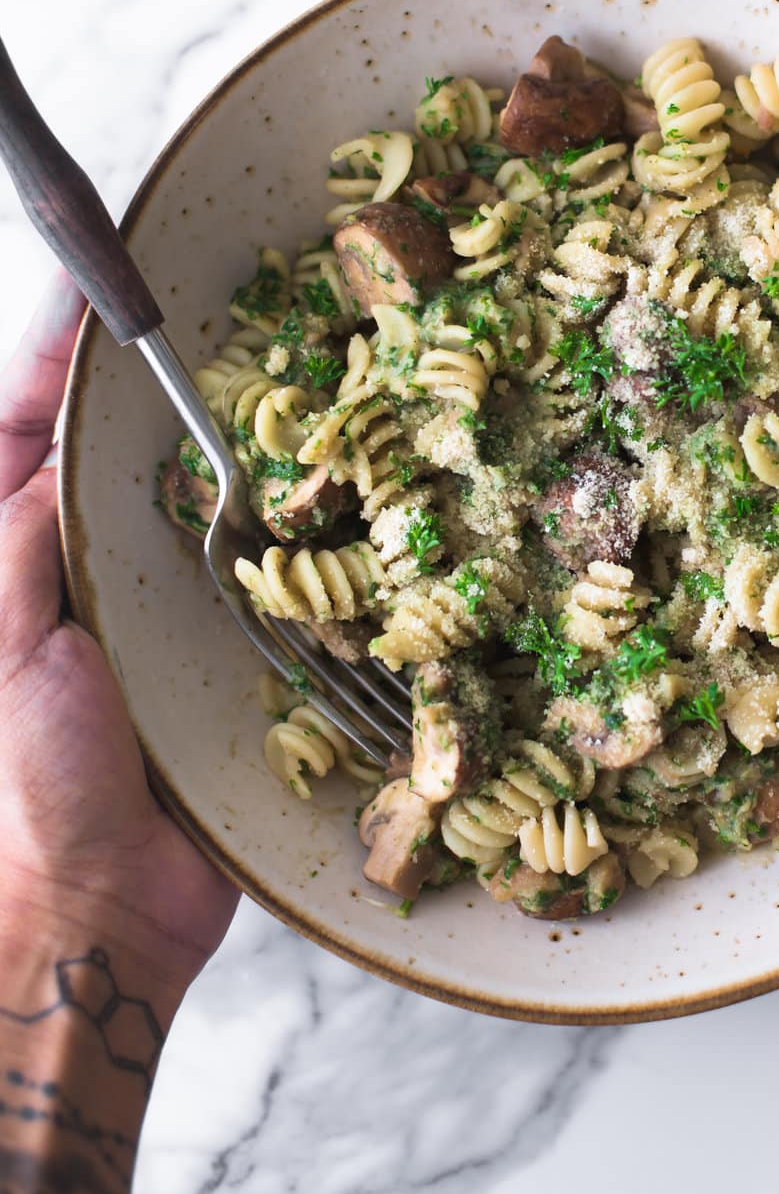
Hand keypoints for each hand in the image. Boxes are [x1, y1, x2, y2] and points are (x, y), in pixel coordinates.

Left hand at [0, 273, 236, 992]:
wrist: (96, 908)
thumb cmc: (25, 778)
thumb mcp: (3, 638)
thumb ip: (23, 535)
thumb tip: (62, 450)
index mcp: (14, 560)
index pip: (24, 430)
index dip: (55, 356)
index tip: (91, 285)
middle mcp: (84, 575)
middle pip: (116, 454)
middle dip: (151, 386)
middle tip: (200, 311)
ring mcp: (157, 615)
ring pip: (198, 505)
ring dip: (233, 452)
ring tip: (277, 377)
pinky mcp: (223, 658)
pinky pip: (263, 580)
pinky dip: (296, 538)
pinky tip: (329, 496)